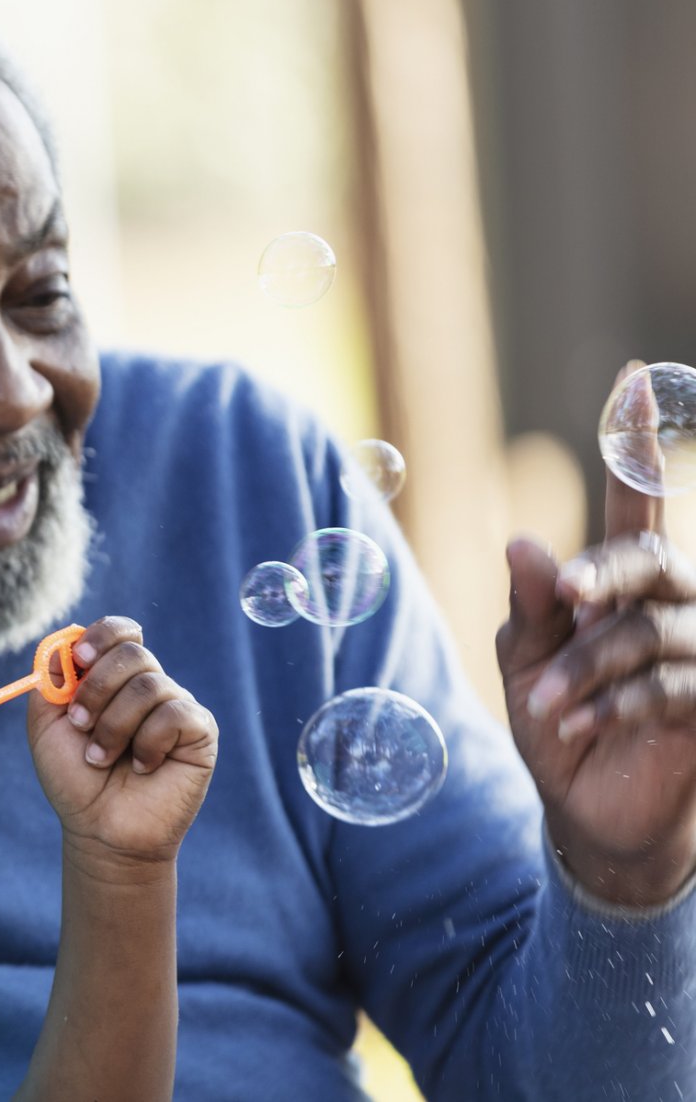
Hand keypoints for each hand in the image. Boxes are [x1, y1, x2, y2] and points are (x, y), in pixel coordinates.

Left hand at [27, 616, 218, 865]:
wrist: (100, 831)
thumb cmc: (74, 779)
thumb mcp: (47, 727)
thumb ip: (51, 682)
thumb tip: (64, 644)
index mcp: (113, 678)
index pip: (120, 632)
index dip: (102, 636)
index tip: (79, 659)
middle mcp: (147, 685)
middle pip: (132, 651)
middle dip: (97, 688)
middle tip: (80, 724)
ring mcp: (176, 706)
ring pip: (149, 684)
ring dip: (114, 725)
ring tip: (102, 758)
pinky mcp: (200, 731)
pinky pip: (175, 714)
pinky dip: (148, 743)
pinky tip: (141, 767)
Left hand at [500, 361, 695, 906]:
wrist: (589, 813)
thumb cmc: (556, 721)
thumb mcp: (526, 661)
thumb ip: (532, 606)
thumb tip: (520, 540)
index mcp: (623, 584)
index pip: (637, 504)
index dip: (636, 443)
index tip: (632, 378)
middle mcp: (672, 607)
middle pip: (652, 560)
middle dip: (604, 575)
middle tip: (564, 598)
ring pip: (653, 632)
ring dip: (587, 666)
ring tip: (539, 703)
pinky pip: (670, 689)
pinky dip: (612, 705)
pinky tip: (572, 727)